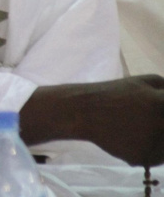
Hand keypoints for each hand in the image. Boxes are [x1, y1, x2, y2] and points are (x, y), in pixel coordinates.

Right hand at [23, 75, 163, 166]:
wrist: (84, 111)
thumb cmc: (114, 93)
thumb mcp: (143, 81)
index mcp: (163, 103)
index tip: (160, 112)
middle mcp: (161, 125)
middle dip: (161, 128)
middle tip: (147, 122)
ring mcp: (153, 144)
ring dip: (159, 143)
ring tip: (138, 131)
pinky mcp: (142, 158)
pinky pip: (154, 158)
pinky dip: (146, 151)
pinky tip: (131, 140)